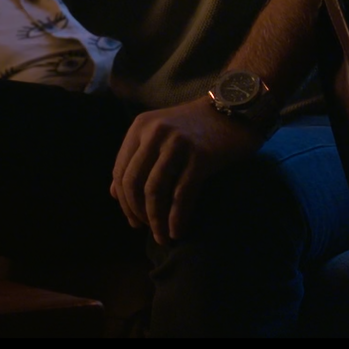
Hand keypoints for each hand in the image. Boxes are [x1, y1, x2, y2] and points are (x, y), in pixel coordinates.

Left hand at [110, 99, 266, 245]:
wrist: (234, 110)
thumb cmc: (196, 127)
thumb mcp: (159, 134)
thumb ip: (136, 158)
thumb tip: (114, 193)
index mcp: (140, 127)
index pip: (120, 171)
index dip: (124, 202)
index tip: (133, 221)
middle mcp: (154, 133)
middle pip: (133, 183)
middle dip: (137, 213)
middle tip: (146, 230)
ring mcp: (177, 143)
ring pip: (155, 191)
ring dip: (156, 221)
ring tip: (163, 238)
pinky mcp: (200, 156)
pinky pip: (181, 194)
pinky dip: (177, 218)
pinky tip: (178, 231)